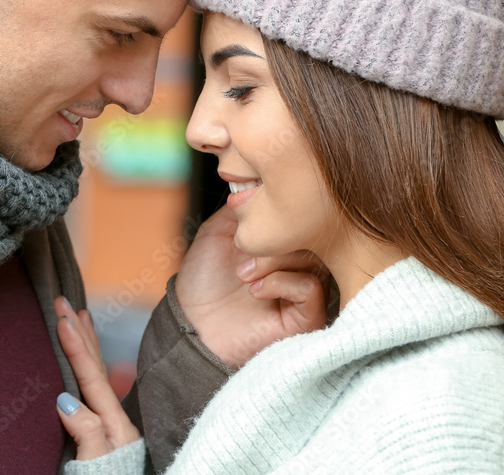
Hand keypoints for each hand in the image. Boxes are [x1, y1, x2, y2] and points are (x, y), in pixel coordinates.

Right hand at [54, 297, 140, 459]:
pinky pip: (93, 386)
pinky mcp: (101, 431)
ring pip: (96, 373)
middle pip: (95, 367)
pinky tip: (82, 356)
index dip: (76, 346)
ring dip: (86, 342)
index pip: (92, 377)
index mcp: (115, 424)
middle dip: (79, 332)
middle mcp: (114, 418)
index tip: (63, 319)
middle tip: (64, 301)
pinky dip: (87, 364)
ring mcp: (109, 423)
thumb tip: (64, 399)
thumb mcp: (98, 466)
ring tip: (78, 315)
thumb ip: (86, 433)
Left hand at [175, 205, 328, 367]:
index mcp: (282, 241)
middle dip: (275, 238)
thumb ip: (243, 206)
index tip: (249, 219)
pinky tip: (256, 290)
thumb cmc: (203, 281)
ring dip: (275, 260)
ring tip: (244, 275)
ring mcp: (304, 289)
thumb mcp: (218, 231)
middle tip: (243, 252)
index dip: (277, 211)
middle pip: (310, 234)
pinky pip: (310, 288)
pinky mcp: (306, 317)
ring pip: (313, 258)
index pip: (300, 214)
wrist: (191, 324)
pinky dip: (282, 282)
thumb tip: (262, 180)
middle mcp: (298, 263)